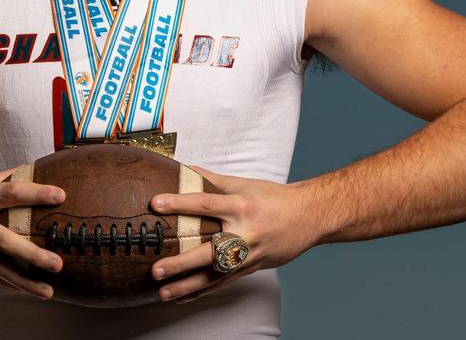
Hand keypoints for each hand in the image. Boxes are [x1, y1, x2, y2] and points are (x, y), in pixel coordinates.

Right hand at [0, 169, 65, 298]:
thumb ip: (5, 179)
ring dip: (24, 281)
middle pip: (5, 241)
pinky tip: (27, 289)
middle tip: (57, 263)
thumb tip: (37, 169)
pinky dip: (8, 282)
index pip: (11, 192)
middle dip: (33, 255)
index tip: (61, 195)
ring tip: (48, 291)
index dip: (36, 193)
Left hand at [149, 167, 320, 302]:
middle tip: (156, 269)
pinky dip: (202, 291)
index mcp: (240, 206)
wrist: (309, 217)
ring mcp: (248, 255)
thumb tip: (183, 168)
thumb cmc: (274, 198)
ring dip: (187, 286)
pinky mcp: (252, 268)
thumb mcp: (244, 184)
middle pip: (208, 250)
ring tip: (163, 293)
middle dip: (181, 263)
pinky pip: (223, 282)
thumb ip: (211, 179)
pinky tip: (183, 297)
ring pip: (214, 274)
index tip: (155, 203)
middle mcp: (244, 233)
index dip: (180, 203)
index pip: (205, 203)